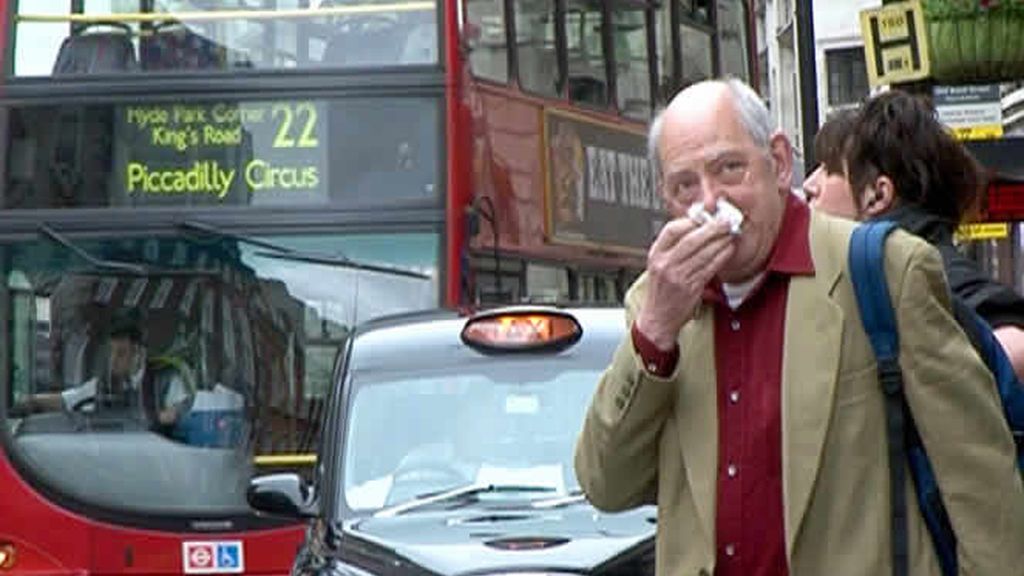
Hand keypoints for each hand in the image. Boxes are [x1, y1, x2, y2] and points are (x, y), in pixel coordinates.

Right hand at [636, 217, 735, 348]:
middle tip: (726, 220)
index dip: (691, 221)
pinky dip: (722, 256)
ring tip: (731, 233)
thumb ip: (673, 247)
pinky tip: (729, 250)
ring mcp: (678, 276)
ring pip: (704, 252)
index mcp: (655, 255)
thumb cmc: (661, 290)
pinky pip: (710, 267)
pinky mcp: (691, 288)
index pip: (671, 230)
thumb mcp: (658, 265)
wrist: (658, 318)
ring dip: (721, 241)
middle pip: (691, 239)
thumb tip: (696, 226)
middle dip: (712, 228)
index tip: (705, 216)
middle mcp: (665, 264)